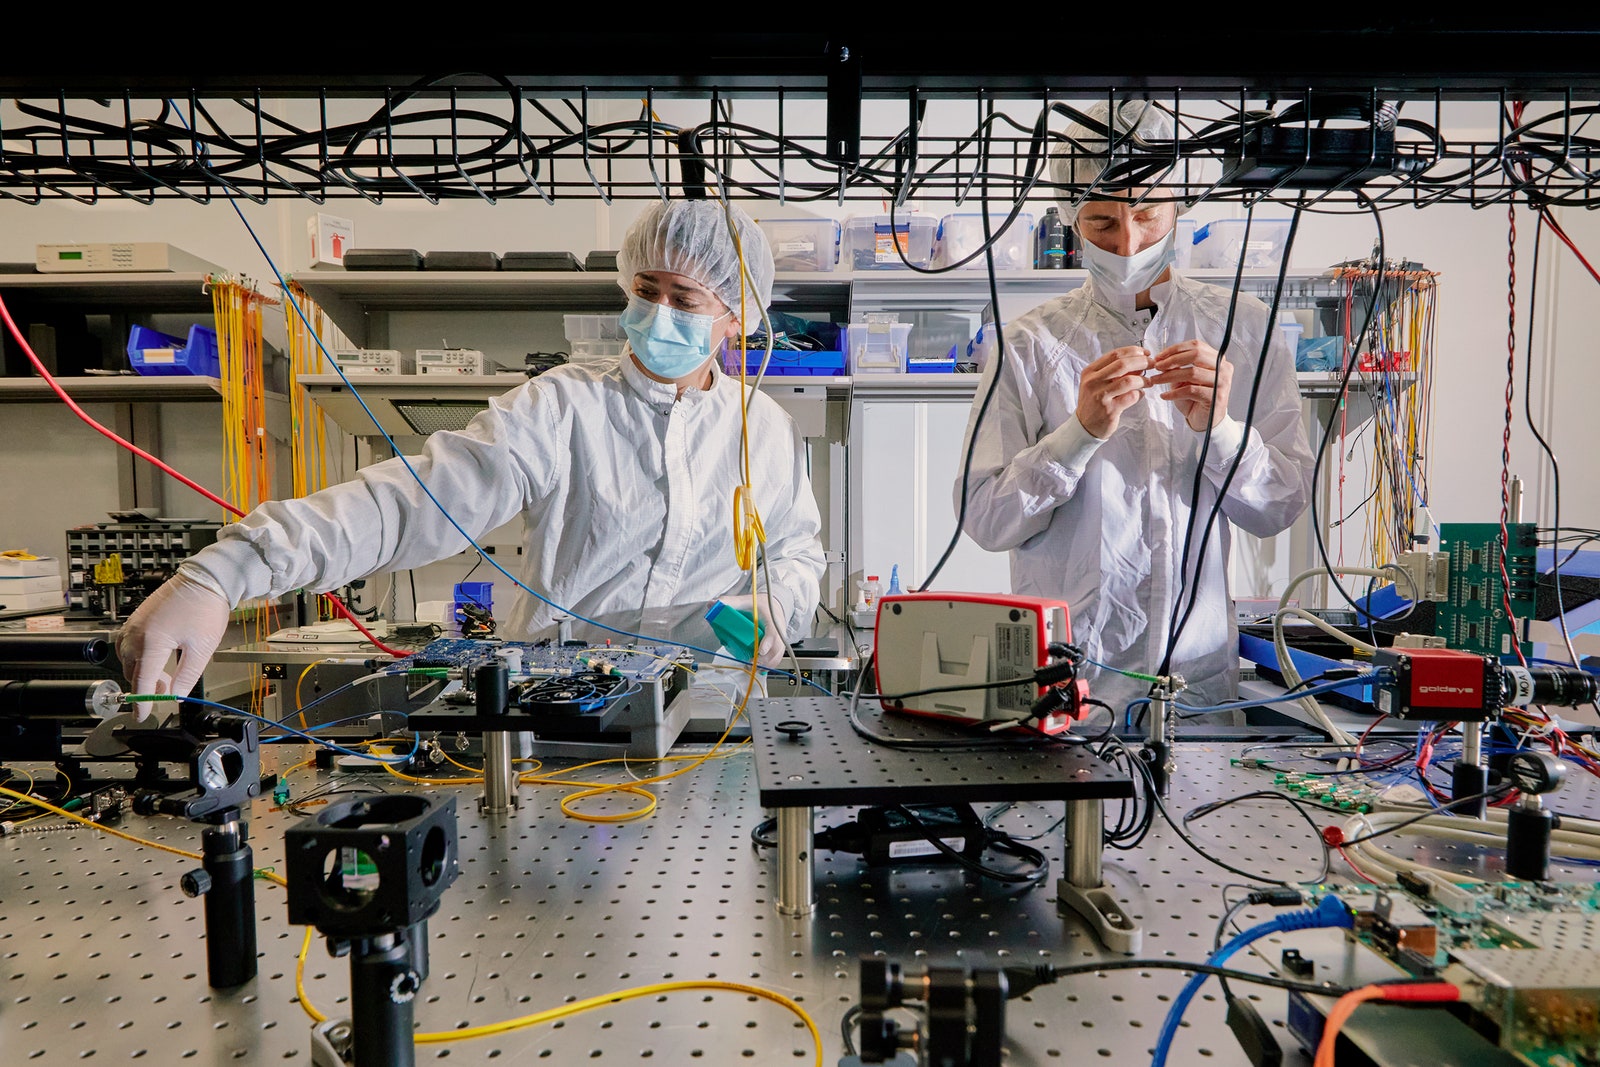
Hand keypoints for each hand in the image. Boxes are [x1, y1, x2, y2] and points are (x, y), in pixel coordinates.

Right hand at [114, 571, 230, 719]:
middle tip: (167, 692)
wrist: (205, 580)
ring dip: (143, 672)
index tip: (142, 716)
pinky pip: (129, 645)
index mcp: (151, 643)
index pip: (142, 681)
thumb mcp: (201, 650)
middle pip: (132, 672)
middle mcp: (136, 634)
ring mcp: (133, 625)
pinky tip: (156, 659)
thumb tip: (176, 696)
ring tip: (166, 676)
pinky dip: (139, 657)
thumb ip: (187, 677)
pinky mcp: (136, 619)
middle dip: (147, 686)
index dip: (142, 702)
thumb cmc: (205, 609)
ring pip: (128, 659)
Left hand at [716, 591, 791, 667]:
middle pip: (776, 647)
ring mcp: (780, 639)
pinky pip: (777, 658)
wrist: (773, 606)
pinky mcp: (778, 646)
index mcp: (771, 619)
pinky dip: (769, 665)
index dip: (768, 642)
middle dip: (765, 658)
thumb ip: (729, 602)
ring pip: (777, 655)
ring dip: (766, 664)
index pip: (773, 632)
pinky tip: (759, 668)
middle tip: (751, 662)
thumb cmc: (760, 605)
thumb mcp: (745, 601)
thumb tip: (713, 604)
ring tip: (752, 667)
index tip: (760, 651)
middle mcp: (778, 630)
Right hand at [1075, 345, 1155, 438]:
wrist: (1085, 426)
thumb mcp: (1099, 382)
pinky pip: (1131, 397)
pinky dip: (1140, 394)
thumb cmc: (1095, 401)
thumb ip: (1115, 372)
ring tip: (1149, 382)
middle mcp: (1093, 382)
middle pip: (1122, 364)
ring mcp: (1100, 396)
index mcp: (1090, 372)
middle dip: (1142, 362)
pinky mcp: (1109, 410)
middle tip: (1152, 364)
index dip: (1133, 351)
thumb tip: (1140, 361)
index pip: (1114, 354)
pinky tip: (1140, 394)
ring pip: (1128, 381)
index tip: (1145, 353)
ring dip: (1143, 379)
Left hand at [1147, 339, 1231, 431]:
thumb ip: (1179, 366)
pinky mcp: (1216, 397)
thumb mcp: (1185, 378)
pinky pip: (1191, 391)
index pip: (1197, 346)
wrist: (1204, 420)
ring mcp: (1222, 382)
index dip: (1176, 349)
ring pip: (1192, 372)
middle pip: (1196, 355)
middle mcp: (1223, 368)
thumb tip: (1162, 358)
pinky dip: (1174, 393)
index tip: (1159, 356)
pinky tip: (1164, 396)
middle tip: (1157, 367)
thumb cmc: (1195, 398)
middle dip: (1172, 360)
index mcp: (1217, 359)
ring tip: (1156, 380)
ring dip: (1169, 376)